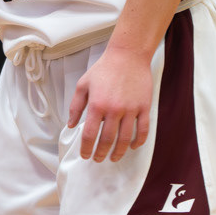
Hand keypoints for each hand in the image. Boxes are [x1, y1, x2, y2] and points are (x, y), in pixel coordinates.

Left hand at [69, 44, 153, 164]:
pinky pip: (143, 130)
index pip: (90, 135)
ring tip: (114, 158)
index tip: (86, 155)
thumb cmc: (104, 69)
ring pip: (125, 139)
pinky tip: (132, 147)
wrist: (128, 55)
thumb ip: (75, 106)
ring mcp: (131, 109)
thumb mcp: (83, 84)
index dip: (86, 149)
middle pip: (107, 140)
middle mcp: (114, 110)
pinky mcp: (144, 107)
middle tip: (98, 159)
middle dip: (101, 153)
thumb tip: (71, 125)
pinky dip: (138, 142)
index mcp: (97, 105)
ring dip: (119, 152)